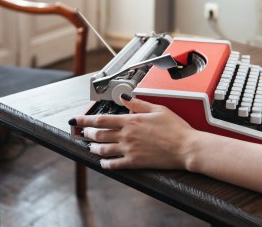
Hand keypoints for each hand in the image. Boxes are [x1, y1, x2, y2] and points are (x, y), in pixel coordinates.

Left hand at [73, 97, 197, 169]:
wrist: (185, 147)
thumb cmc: (175, 128)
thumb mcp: (158, 109)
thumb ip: (138, 104)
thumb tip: (125, 97)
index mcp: (131, 120)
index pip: (102, 119)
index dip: (85, 120)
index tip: (76, 120)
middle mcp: (127, 135)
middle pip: (99, 135)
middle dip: (87, 133)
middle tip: (82, 133)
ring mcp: (129, 150)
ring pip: (103, 149)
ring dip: (94, 148)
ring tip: (90, 146)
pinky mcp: (134, 162)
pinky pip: (114, 164)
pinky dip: (105, 163)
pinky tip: (103, 162)